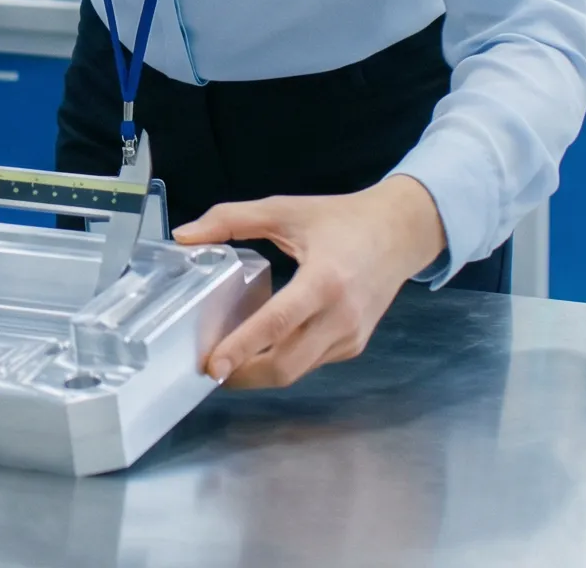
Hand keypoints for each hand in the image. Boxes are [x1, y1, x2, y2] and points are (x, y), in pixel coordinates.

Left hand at [172, 175, 447, 388]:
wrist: (400, 232)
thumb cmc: (341, 219)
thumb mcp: (284, 209)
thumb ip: (231, 219)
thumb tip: (184, 236)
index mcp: (324, 280)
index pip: (278, 323)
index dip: (242, 348)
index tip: (213, 366)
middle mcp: (341, 316)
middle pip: (285, 365)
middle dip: (243, 375)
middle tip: (209, 369)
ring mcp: (351, 337)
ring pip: (297, 371)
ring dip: (260, 372)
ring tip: (228, 360)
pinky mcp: (354, 346)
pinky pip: (311, 363)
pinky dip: (283, 361)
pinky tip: (262, 347)